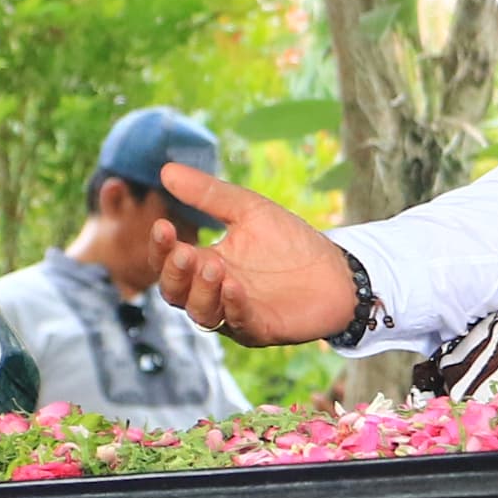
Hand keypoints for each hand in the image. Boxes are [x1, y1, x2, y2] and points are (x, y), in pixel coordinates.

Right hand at [152, 162, 358, 344]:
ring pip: (200, 313)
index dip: (161, 248)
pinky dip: (233, 306)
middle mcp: (213, 292)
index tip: (163, 226)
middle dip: (175, 273)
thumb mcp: (249, 210)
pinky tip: (234, 286)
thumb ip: (209, 194)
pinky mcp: (259, 329)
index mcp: (206, 263)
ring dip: (201, 291)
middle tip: (184, 252)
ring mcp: (234, 313)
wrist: (336, 272)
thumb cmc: (290, 242)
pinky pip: (238, 323)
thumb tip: (167, 169)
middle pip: (175, 292)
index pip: (169, 261)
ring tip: (213, 266)